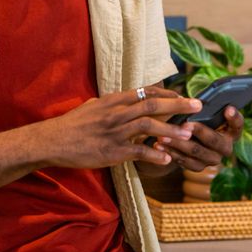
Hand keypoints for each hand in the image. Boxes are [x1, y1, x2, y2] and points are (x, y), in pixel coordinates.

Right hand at [36, 85, 203, 169]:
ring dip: (171, 131)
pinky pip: (138, 151)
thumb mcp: (93, 106)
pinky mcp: (112, 151)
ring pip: (149, 127)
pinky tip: (168, 159)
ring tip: (188, 135)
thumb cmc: (73, 124)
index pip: (146, 92)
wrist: (53, 140)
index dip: (167, 93)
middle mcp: (117, 112)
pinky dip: (154, 155)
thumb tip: (126, 99)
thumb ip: (112, 103)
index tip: (182, 95)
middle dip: (178, 105)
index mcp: (114, 100)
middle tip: (197, 106)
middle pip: (153, 105)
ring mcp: (115, 132)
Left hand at [149, 105, 244, 172]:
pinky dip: (171, 152)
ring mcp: (212, 159)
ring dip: (178, 143)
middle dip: (199, 131)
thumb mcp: (199, 112)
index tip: (228, 108)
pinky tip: (158, 146)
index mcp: (230, 131)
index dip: (235, 118)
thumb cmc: (194, 119)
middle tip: (185, 125)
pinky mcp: (198, 167)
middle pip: (214, 141)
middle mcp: (225, 147)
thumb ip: (199, 108)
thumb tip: (186, 100)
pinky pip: (185, 162)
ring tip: (162, 135)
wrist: (183, 139)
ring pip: (196, 152)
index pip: (237, 125)